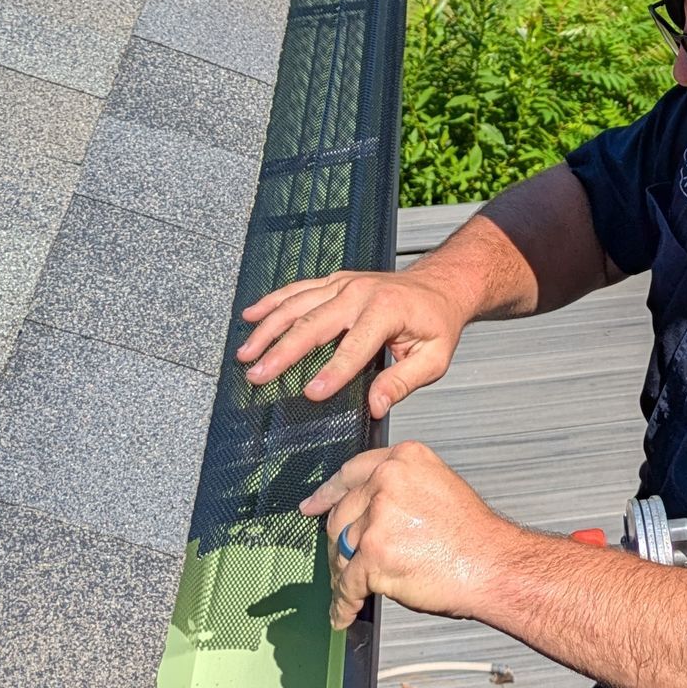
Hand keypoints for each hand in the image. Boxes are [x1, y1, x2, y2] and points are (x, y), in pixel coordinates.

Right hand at [235, 266, 465, 415]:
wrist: (440, 285)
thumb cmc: (437, 322)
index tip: (311, 394)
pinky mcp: (335, 281)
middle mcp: (360, 293)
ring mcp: (344, 284)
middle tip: (257, 376)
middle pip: (313, 324)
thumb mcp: (434, 358)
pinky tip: (251, 315)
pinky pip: (298, 290)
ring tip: (246, 353)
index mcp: (386, 311)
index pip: (353, 348)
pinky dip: (272, 302)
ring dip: (268, 329)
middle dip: (282, 352)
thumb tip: (375, 406)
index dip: (332, 373)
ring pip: (297, 305)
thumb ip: (403, 382)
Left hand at [300, 439, 517, 628]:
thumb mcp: (438, 486)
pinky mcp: (374, 555)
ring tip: (351, 590)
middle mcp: (387, 482)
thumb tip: (367, 511)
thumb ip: (400, 488)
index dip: (327, 493)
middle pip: (341, 515)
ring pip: (341, 550)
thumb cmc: (473, 534)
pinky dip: (344, 603)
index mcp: (403, 459)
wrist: (492, 564)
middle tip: (341, 561)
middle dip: (338, 544)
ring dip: (344, 575)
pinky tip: (345, 612)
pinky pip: (348, 584)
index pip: (351, 473)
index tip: (311, 505)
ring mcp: (378, 518)